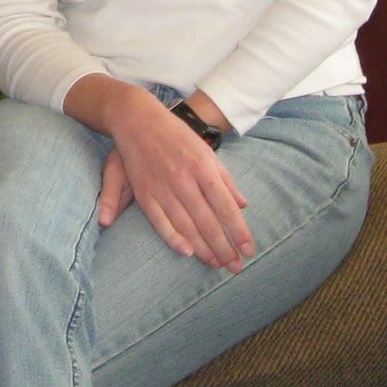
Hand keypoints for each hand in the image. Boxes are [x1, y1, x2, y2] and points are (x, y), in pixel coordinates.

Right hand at [67, 77, 253, 271]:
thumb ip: (225, 179)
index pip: (225, 206)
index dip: (238, 230)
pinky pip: (160, 221)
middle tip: (236, 267)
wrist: (137, 119)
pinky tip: (187, 252)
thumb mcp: (206, 151)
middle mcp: (184, 179)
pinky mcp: (145, 193)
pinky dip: (173, 238)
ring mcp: (163, 187)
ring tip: (217, 264)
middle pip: (208, 221)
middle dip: (224, 247)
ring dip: (203, 248)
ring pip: (186, 225)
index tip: (248, 249)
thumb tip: (243, 205)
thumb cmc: (176, 135)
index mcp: (203, 167)